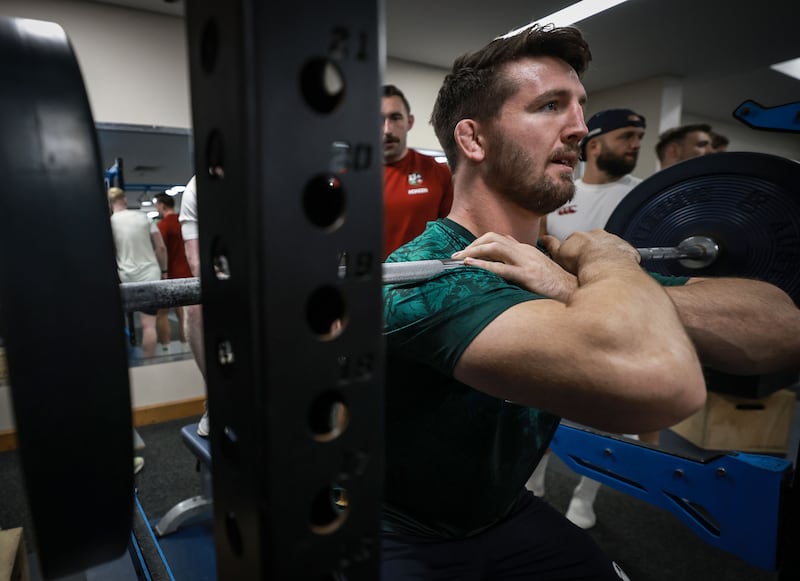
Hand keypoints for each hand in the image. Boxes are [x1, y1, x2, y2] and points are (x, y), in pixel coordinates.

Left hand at [451, 232, 576, 301]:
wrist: (574, 291)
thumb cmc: (555, 284)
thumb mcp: (537, 269)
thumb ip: (521, 264)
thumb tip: (502, 265)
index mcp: (526, 250)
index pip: (498, 239)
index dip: (479, 243)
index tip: (465, 252)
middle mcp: (525, 251)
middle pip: (493, 238)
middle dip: (472, 244)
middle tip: (456, 255)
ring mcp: (527, 261)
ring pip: (495, 247)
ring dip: (473, 251)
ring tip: (459, 258)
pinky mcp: (528, 275)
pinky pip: (501, 268)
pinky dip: (483, 265)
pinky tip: (470, 265)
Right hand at [540, 229, 640, 283]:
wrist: (604, 265)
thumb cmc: (582, 262)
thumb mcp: (559, 255)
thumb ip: (551, 246)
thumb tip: (544, 239)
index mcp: (579, 236)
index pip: (575, 242)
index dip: (574, 252)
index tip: (575, 261)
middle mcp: (597, 235)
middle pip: (592, 243)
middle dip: (591, 253)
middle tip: (588, 267)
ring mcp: (612, 240)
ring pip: (608, 247)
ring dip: (606, 257)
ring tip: (602, 271)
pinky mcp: (625, 248)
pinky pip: (624, 253)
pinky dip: (621, 260)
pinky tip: (616, 270)